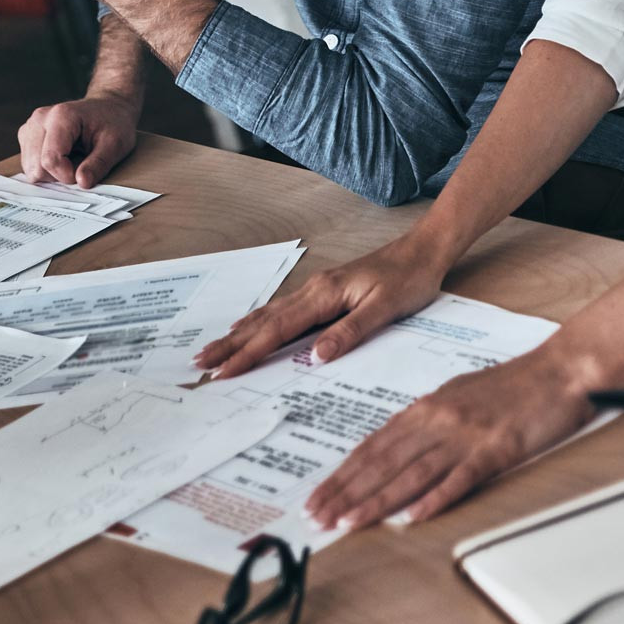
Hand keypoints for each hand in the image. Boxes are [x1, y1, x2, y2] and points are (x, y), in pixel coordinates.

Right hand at [19, 93, 139, 188]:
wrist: (108, 108)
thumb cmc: (113, 123)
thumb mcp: (116, 144)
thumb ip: (99, 164)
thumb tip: (82, 183)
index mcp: (60, 116)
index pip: (50, 160)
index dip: (67, 176)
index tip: (85, 173)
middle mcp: (39, 119)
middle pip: (36, 168)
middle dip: (58, 175)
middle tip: (81, 162)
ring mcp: (30, 127)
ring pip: (30, 170)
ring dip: (52, 173)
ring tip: (72, 158)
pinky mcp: (27, 136)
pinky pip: (30, 166)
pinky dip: (46, 170)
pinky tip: (63, 158)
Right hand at [194, 239, 443, 378]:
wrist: (423, 250)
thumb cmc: (409, 280)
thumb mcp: (386, 309)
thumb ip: (350, 331)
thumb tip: (316, 357)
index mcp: (324, 296)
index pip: (278, 331)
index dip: (249, 354)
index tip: (224, 373)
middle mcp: (313, 290)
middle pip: (263, 322)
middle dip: (230, 344)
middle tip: (200, 364)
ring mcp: (316, 289)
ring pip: (269, 315)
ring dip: (240, 334)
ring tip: (213, 349)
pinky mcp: (324, 291)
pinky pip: (282, 309)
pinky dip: (259, 321)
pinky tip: (249, 326)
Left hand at [304, 341, 597, 532]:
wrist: (557, 370)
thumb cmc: (511, 384)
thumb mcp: (457, 395)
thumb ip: (426, 420)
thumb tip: (396, 444)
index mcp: (426, 407)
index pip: (373, 445)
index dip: (343, 474)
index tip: (319, 497)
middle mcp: (438, 420)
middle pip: (382, 461)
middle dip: (345, 492)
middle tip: (316, 517)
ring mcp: (465, 436)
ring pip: (411, 473)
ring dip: (376, 501)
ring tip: (348, 522)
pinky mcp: (495, 450)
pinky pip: (460, 478)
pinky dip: (434, 498)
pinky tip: (413, 516)